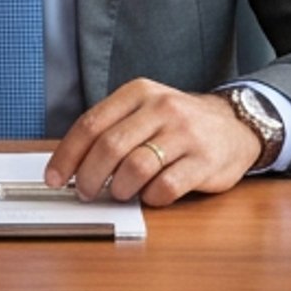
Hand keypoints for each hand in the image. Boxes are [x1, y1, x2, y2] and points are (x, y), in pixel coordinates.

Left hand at [45, 84, 258, 205]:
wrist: (235, 126)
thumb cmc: (179, 125)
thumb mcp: (145, 111)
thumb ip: (112, 130)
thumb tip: (70, 165)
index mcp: (139, 93)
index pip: (91, 124)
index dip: (67, 155)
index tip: (55, 178)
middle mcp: (162, 108)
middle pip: (109, 147)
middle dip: (89, 176)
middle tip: (85, 192)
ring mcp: (185, 134)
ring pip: (135, 168)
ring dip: (119, 189)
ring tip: (120, 192)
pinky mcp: (204, 161)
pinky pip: (165, 188)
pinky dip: (150, 198)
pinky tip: (151, 194)